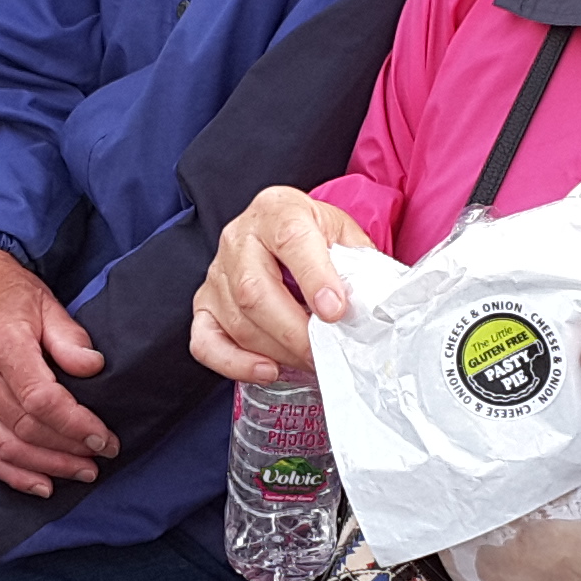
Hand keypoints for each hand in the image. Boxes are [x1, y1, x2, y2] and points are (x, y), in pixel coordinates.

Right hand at [0, 246, 112, 494]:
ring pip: (5, 446)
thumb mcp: (47, 303)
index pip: (41, 399)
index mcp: (0, 342)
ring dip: (46, 466)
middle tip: (101, 457)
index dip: (76, 425)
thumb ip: (70, 339)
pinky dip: (12, 474)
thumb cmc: (8, 292)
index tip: (104, 439)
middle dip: (68, 450)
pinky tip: (41, 484)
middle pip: (26, 427)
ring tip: (80, 472)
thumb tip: (94, 368)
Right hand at [192, 185, 373, 383]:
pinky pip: (206, 341)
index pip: (292, 240)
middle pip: (254, 290)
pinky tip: (267, 370)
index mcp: (278, 210)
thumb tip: (376, 307)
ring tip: (310, 362)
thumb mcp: (344, 235)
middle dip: (295, 331)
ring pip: (237, 321)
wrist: (281, 231)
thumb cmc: (314, 236)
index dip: (314, 278)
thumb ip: (358, 264)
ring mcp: (217, 272)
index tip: (335, 310)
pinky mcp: (204, 304)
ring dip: (277, 351)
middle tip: (325, 354)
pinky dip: (234, 363)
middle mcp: (239, 238)